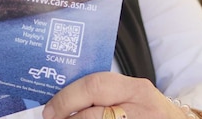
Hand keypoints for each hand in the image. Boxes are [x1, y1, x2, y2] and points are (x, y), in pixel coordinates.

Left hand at [40, 72, 190, 118]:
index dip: (66, 98)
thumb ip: (105, 93)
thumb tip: (64, 98)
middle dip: (67, 115)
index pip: (94, 86)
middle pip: (93, 114)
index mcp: (137, 90)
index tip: (50, 109)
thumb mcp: (133, 96)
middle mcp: (141, 110)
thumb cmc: (150, 112)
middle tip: (52, 118)